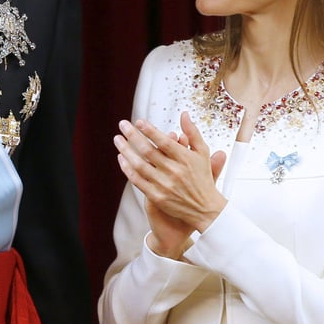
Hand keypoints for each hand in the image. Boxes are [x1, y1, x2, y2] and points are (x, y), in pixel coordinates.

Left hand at [115, 111, 226, 238]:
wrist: (205, 209)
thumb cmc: (203, 178)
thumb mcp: (203, 153)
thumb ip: (193, 132)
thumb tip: (183, 114)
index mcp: (185, 159)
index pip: (164, 141)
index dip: (149, 130)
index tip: (138, 121)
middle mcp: (174, 171)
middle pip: (148, 151)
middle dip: (132, 135)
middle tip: (122, 124)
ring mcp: (164, 185)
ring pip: (139, 165)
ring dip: (126, 150)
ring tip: (117, 139)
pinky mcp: (156, 197)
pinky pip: (137, 180)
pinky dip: (127, 168)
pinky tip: (121, 158)